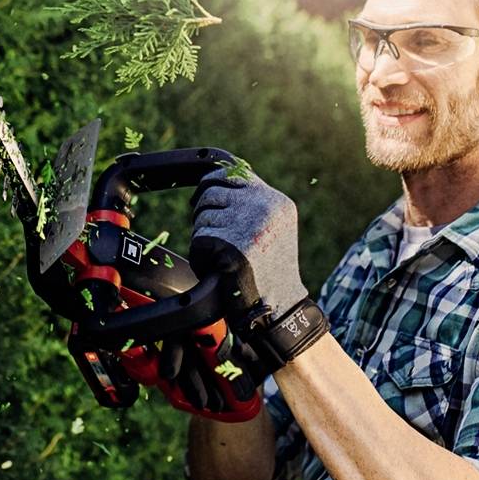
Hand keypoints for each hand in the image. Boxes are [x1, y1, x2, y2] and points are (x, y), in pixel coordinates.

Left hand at [188, 168, 308, 318]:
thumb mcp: (274, 229)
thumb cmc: (271, 271)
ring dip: (204, 238)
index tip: (200, 194)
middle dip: (203, 212)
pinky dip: (201, 258)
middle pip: (212, 192)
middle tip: (211, 234)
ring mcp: (248, 225)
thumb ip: (252, 204)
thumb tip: (214, 183)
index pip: (235, 172)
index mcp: (276, 202)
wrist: (280, 307)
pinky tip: (218, 270)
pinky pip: (198, 240)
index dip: (212, 180)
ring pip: (202, 218)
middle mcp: (264, 207)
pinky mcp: (231, 246)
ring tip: (222, 258)